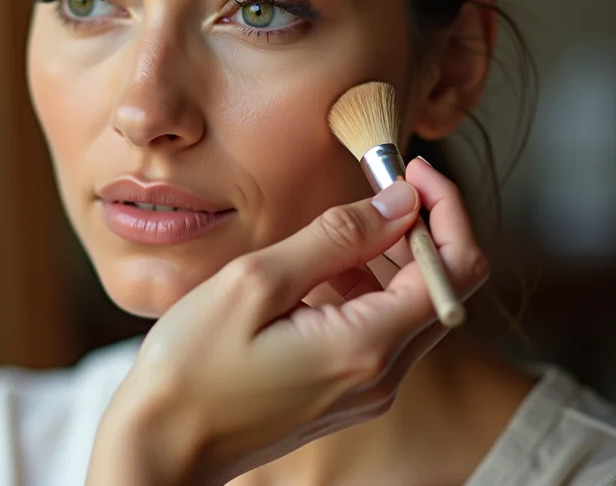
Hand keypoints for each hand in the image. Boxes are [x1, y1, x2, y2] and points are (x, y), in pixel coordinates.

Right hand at [88, 159, 488, 485]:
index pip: (453, 269)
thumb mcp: (255, 282)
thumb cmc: (193, 367)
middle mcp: (382, 375)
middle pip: (443, 288)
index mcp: (366, 345)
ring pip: (411, 308)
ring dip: (389, 258)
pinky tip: (314, 276)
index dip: (444, 210)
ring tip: (331, 231)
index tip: (412, 170)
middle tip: (374, 184)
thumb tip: (399, 201)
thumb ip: (335, 238)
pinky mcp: (346, 396)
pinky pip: (379, 331)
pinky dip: (363, 290)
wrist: (162, 445)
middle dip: (419, 227)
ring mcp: (367, 390)